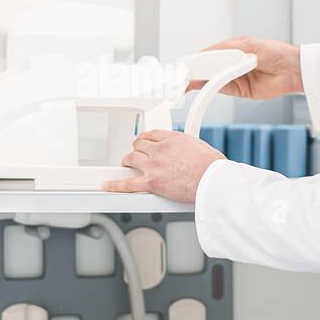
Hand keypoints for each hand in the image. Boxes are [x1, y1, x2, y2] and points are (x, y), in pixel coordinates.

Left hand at [104, 129, 224, 201]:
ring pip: (132, 159)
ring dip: (127, 161)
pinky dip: (116, 185)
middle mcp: (160, 149)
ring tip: (125, 164)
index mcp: (172, 138)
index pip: (152, 134)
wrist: (210, 180)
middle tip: (135, 153)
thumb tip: (190, 151)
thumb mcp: (200, 146)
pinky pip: (128, 184)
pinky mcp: (151, 182)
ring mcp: (153, 166)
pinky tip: (108, 185)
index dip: (146, 138)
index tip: (144, 141)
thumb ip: (188, 147)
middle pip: (139, 145)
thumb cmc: (211, 166)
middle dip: (136, 148)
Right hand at [187, 37, 302, 97]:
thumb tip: (211, 57)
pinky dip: (209, 90)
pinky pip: (220, 89)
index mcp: (231, 48)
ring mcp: (233, 76)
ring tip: (184, 84)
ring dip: (197, 82)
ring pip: (210, 79)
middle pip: (206, 68)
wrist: (293, 70)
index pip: (207, 54)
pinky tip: (199, 89)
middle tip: (179, 77)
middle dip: (192, 72)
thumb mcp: (249, 47)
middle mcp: (230, 62)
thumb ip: (229, 53)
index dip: (195, 60)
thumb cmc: (275, 52)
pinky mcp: (238, 90)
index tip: (183, 64)